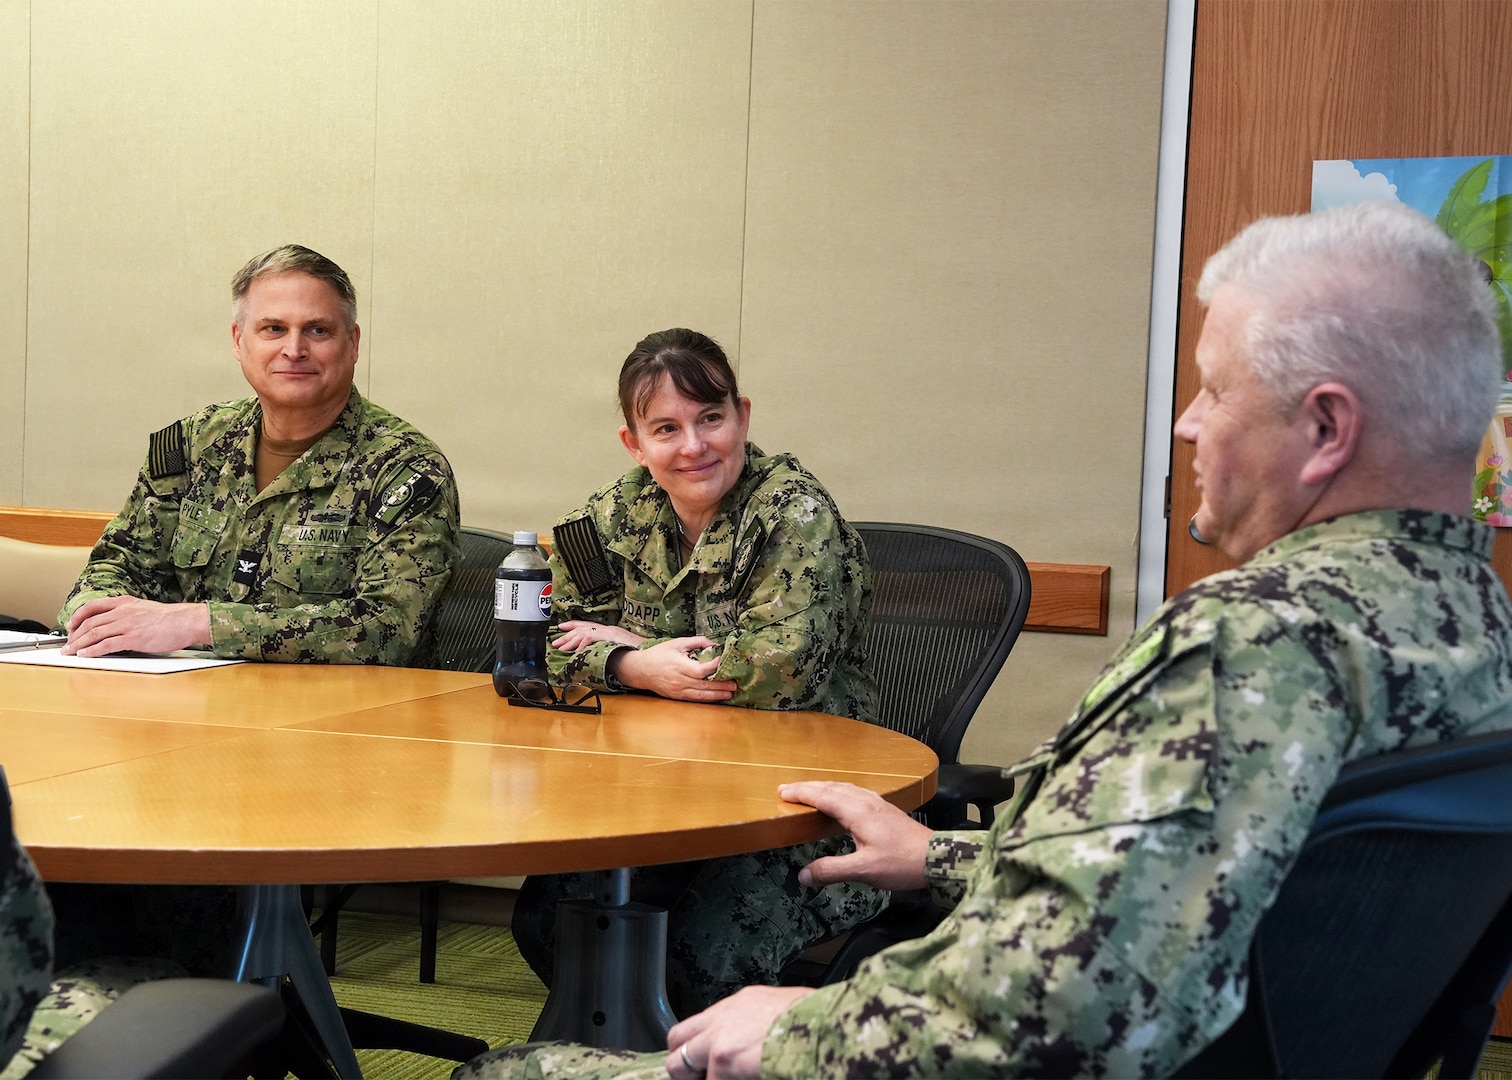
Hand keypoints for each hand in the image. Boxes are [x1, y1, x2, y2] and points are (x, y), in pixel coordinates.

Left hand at [63, 597, 212, 656]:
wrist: (187, 621)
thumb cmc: (172, 618)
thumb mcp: (145, 609)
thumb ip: (129, 614)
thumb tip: (118, 626)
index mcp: (125, 603)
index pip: (92, 606)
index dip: (77, 616)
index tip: (71, 625)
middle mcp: (122, 612)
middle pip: (89, 622)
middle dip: (74, 635)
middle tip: (67, 645)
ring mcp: (126, 625)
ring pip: (94, 633)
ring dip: (78, 644)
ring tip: (70, 652)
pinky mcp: (132, 638)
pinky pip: (106, 645)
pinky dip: (92, 650)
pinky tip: (85, 655)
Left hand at [551, 620, 646, 652]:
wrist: (649, 654)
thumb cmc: (639, 655)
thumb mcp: (622, 652)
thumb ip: (610, 652)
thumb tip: (599, 659)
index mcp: (611, 631)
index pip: (589, 625)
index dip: (574, 626)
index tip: (562, 628)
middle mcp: (609, 629)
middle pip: (583, 628)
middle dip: (567, 636)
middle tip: (556, 642)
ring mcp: (609, 631)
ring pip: (584, 632)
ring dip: (570, 641)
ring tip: (561, 648)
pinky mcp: (610, 635)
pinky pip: (590, 638)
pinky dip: (581, 645)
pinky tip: (575, 652)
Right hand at [610, 637, 737, 701]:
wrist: (641, 670)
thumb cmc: (659, 654)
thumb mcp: (678, 643)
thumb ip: (697, 642)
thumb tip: (715, 644)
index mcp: (679, 665)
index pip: (701, 669)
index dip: (715, 667)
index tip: (725, 663)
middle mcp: (679, 680)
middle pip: (704, 685)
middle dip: (721, 685)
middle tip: (735, 684)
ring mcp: (678, 690)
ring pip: (701, 695)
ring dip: (717, 695)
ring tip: (730, 693)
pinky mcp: (677, 696)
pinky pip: (694, 699)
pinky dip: (707, 699)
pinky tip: (717, 697)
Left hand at [665, 985, 812, 1078]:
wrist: (826, 1027)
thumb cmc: (817, 1021)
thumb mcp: (783, 1011)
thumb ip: (759, 1024)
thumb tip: (758, 1046)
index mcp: (741, 1003)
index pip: (700, 1023)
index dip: (697, 1045)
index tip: (703, 1061)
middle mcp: (723, 1016)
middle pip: (677, 1038)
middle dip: (683, 1062)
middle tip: (701, 1077)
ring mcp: (719, 1040)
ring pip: (679, 1065)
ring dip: (697, 1077)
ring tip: (721, 1078)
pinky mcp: (722, 1061)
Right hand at [780, 781, 932, 890]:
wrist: (937, 858)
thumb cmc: (902, 863)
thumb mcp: (863, 870)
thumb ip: (831, 870)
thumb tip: (802, 875)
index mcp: (857, 812)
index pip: (823, 796)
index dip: (802, 793)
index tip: (782, 792)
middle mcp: (866, 802)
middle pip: (832, 787)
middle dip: (808, 787)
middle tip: (787, 789)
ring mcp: (878, 803)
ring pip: (845, 788)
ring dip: (824, 787)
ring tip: (809, 791)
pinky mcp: (886, 809)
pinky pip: (856, 792)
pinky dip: (840, 791)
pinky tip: (843, 798)